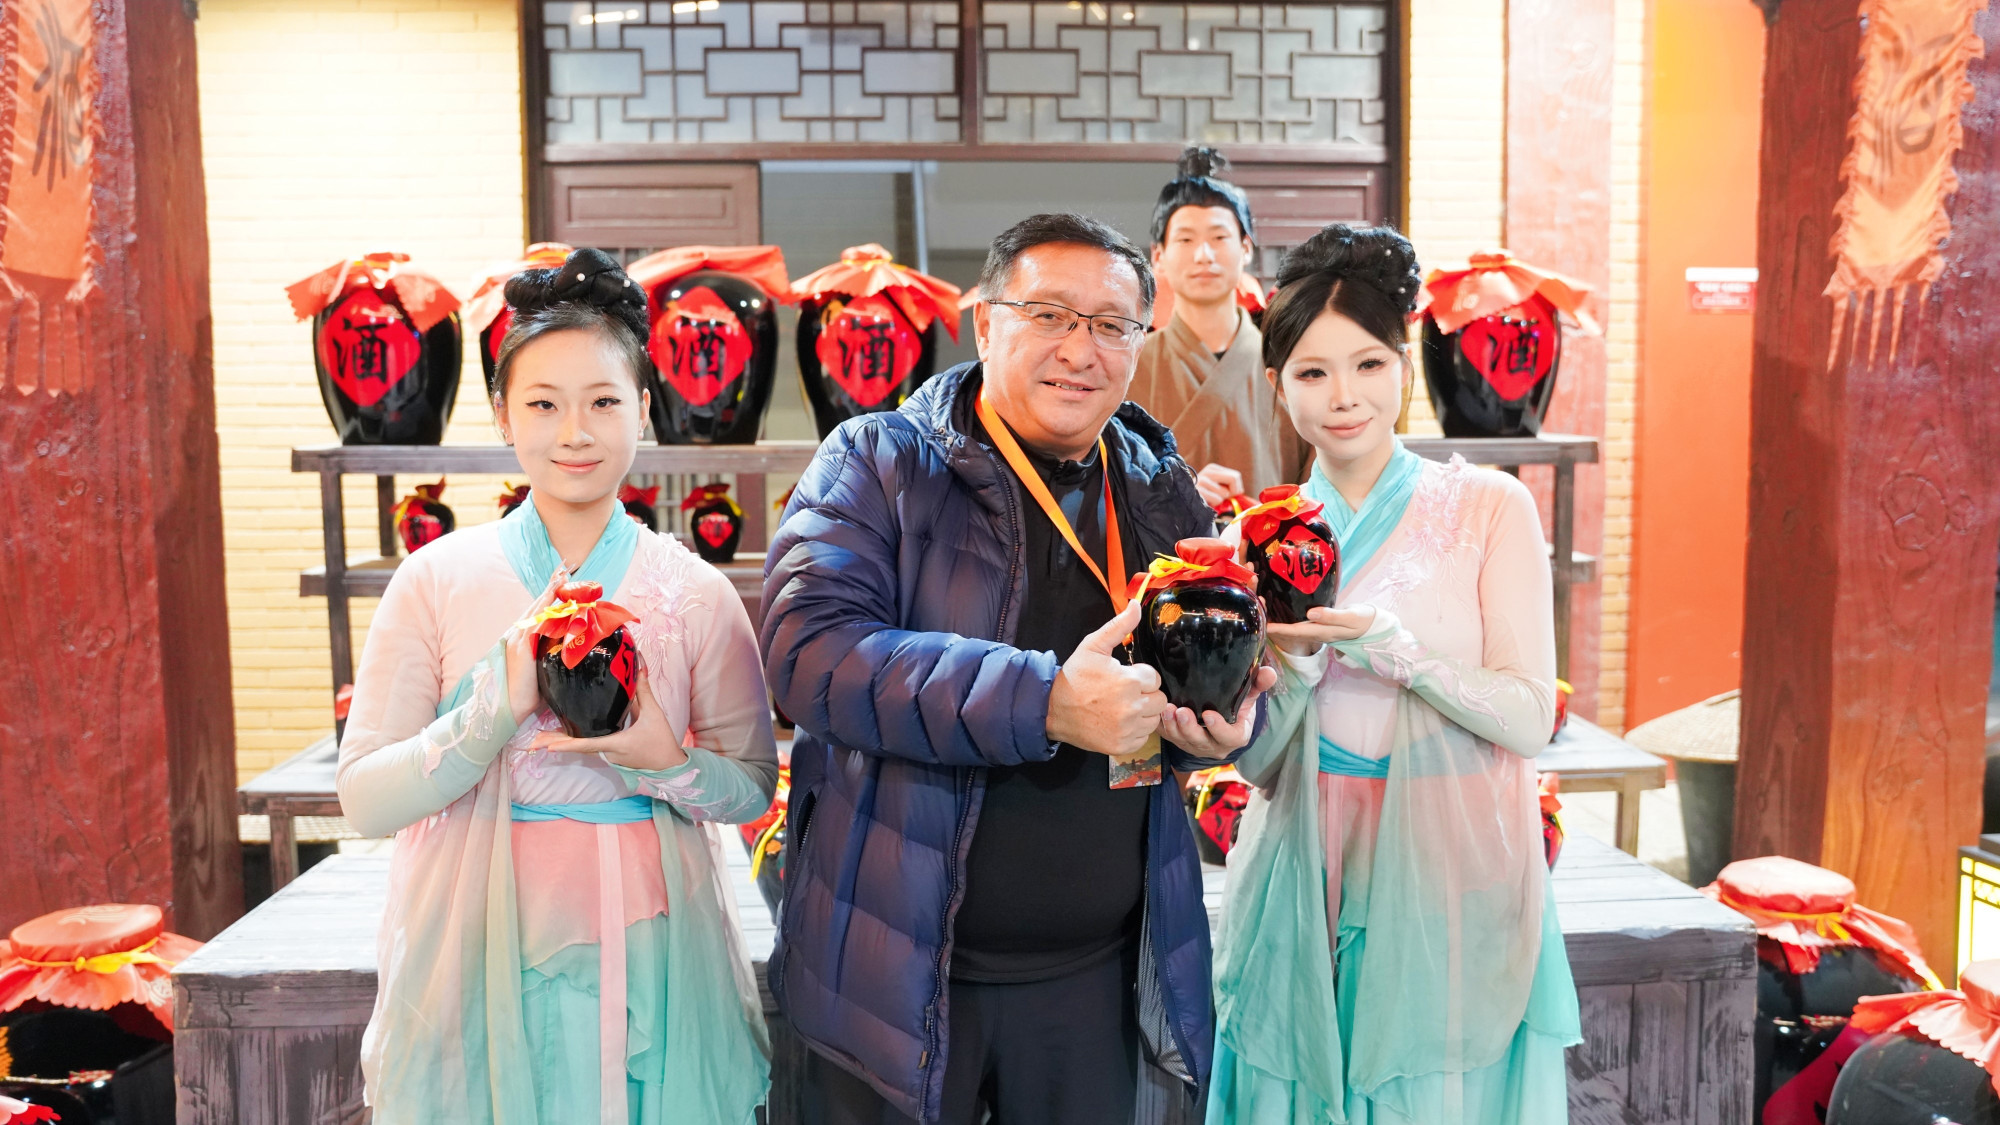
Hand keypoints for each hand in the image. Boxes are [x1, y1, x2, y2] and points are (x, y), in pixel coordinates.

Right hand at [504, 567, 567, 723]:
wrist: (510, 708)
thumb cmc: (529, 694)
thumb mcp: (546, 671)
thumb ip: (556, 659)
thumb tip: (576, 656)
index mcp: (525, 639)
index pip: (540, 612)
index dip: (550, 596)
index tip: (562, 581)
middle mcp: (520, 635)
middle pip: (538, 605)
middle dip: (552, 588)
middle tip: (564, 570)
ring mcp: (519, 640)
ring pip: (537, 611)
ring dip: (550, 593)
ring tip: (561, 577)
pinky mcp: (521, 648)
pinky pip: (536, 624)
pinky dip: (545, 611)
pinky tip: (554, 600)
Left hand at [531, 663, 689, 771]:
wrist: (669, 765)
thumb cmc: (661, 740)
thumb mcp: (654, 713)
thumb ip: (643, 689)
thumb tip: (638, 663)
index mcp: (617, 743)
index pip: (587, 744)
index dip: (567, 745)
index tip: (548, 747)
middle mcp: (608, 753)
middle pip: (577, 748)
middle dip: (553, 745)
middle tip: (532, 743)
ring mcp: (608, 757)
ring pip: (581, 749)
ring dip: (560, 744)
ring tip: (538, 741)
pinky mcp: (611, 756)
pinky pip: (588, 748)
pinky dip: (573, 743)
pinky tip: (561, 737)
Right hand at [1045, 601, 1168, 757]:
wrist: (1052, 709)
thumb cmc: (1075, 677)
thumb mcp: (1093, 646)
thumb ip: (1119, 626)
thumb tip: (1137, 605)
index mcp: (1130, 681)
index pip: (1154, 679)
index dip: (1139, 677)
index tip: (1122, 678)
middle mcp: (1132, 707)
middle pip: (1159, 701)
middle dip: (1144, 695)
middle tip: (1122, 693)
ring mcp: (1127, 729)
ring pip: (1153, 720)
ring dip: (1141, 713)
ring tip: (1120, 707)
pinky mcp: (1122, 745)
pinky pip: (1143, 738)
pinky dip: (1134, 731)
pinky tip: (1117, 722)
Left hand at [1159, 665, 1278, 758]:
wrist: (1221, 720)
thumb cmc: (1236, 707)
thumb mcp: (1249, 697)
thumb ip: (1258, 684)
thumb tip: (1268, 672)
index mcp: (1235, 736)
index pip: (1229, 738)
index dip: (1219, 729)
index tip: (1209, 715)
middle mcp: (1214, 745)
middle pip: (1201, 741)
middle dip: (1189, 728)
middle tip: (1180, 711)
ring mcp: (1195, 745)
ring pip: (1182, 740)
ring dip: (1173, 726)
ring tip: (1167, 709)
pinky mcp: (1179, 741)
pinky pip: (1168, 737)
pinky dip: (1162, 726)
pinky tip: (1157, 713)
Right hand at [1193, 463, 1244, 507]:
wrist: (1190, 507)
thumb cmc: (1207, 498)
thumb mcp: (1220, 488)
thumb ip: (1231, 486)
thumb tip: (1240, 491)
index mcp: (1212, 468)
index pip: (1236, 475)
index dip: (1236, 488)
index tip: (1230, 494)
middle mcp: (1207, 471)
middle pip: (1233, 479)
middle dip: (1233, 492)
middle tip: (1224, 498)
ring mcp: (1202, 481)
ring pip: (1225, 492)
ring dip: (1221, 500)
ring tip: (1211, 500)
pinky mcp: (1198, 491)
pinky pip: (1217, 499)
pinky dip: (1215, 504)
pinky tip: (1207, 502)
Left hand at [1266, 605, 1378, 656]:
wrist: (1375, 627)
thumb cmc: (1363, 621)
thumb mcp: (1352, 618)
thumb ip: (1332, 617)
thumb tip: (1311, 613)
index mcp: (1322, 632)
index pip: (1295, 631)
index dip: (1278, 628)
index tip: (1262, 624)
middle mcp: (1315, 632)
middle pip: (1289, 630)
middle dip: (1273, 625)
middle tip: (1255, 613)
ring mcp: (1317, 630)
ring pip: (1292, 627)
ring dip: (1277, 621)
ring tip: (1261, 611)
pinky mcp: (1319, 625)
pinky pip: (1299, 623)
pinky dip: (1286, 618)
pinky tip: (1278, 611)